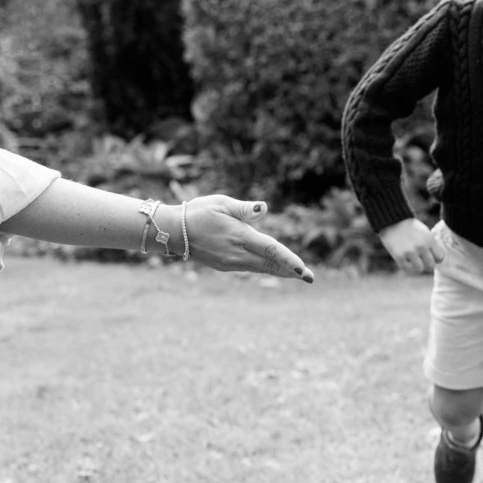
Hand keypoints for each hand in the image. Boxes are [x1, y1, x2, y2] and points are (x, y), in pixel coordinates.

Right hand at [184, 196, 313, 281]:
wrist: (171, 232)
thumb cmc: (198, 212)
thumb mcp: (221, 204)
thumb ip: (245, 209)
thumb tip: (264, 208)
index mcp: (239, 236)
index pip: (271, 250)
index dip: (290, 260)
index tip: (304, 271)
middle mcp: (237, 253)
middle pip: (271, 264)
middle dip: (292, 271)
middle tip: (311, 278)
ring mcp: (230, 262)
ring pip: (262, 268)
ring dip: (281, 271)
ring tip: (298, 274)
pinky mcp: (225, 266)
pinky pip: (252, 268)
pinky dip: (266, 268)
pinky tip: (276, 268)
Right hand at [379, 217, 444, 273]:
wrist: (393, 221)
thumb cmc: (410, 227)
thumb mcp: (425, 232)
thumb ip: (431, 245)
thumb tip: (436, 260)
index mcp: (430, 239)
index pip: (440, 257)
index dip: (436, 259)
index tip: (431, 257)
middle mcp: (421, 247)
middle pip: (431, 265)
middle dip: (427, 264)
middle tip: (422, 260)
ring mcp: (410, 252)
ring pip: (419, 269)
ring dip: (417, 266)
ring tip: (413, 261)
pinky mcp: (399, 256)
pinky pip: (407, 269)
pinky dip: (407, 266)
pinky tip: (405, 261)